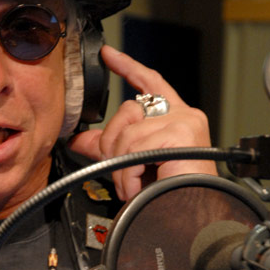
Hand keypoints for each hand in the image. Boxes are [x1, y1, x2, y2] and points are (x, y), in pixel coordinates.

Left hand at [69, 45, 216, 200]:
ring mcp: (184, 122)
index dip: (127, 66)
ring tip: (132, 185)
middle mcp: (183, 115)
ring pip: (128, 133)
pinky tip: (139, 185)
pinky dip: (130, 173)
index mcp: (175, 118)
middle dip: (112, 143)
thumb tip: (79, 140)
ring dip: (121, 167)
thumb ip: (109, 147)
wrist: (189, 215)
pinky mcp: (182, 132)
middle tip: (119, 170)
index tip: (108, 55)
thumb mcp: (134, 163)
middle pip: (128, 110)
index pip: (149, 82)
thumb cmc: (170, 193)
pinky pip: (136, 147)